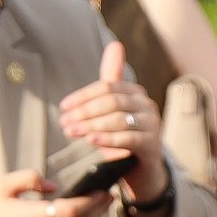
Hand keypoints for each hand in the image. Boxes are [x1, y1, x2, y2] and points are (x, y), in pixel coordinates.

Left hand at [58, 41, 168, 206]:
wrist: (143, 171)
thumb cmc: (124, 139)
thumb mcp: (114, 110)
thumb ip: (109, 83)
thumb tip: (116, 44)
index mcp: (135, 93)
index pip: (107, 87)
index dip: (83, 96)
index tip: (64, 106)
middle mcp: (147, 106)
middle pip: (112, 101)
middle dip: (85, 111)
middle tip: (65, 122)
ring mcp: (152, 125)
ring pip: (119, 119)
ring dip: (91, 125)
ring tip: (72, 131)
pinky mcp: (153, 145)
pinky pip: (129, 138)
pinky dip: (108, 139)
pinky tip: (92, 140)